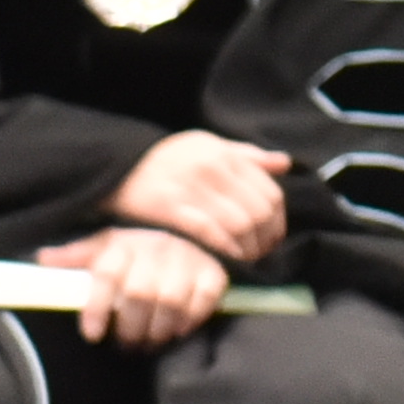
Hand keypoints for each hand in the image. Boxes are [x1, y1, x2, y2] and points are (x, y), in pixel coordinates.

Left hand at [29, 222, 230, 347]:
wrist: (189, 230)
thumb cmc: (136, 248)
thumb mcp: (104, 246)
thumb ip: (75, 256)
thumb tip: (41, 258)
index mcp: (125, 243)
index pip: (106, 275)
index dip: (96, 308)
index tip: (91, 335)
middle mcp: (157, 247)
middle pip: (140, 295)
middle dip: (130, 328)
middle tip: (125, 344)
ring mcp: (189, 258)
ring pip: (170, 302)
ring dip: (157, 331)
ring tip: (147, 343)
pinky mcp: (214, 272)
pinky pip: (203, 302)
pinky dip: (189, 321)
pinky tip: (177, 330)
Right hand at [108, 130, 292, 262]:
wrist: (120, 165)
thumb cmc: (168, 159)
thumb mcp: (208, 146)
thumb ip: (247, 155)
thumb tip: (284, 164)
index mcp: (226, 154)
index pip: (269, 191)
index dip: (278, 220)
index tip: (274, 235)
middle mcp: (213, 169)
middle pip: (258, 211)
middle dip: (266, 237)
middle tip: (262, 251)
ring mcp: (192, 188)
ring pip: (238, 224)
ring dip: (248, 247)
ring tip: (246, 257)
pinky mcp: (170, 207)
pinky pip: (209, 231)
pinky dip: (225, 247)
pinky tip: (229, 256)